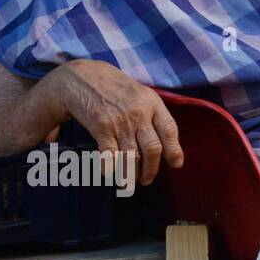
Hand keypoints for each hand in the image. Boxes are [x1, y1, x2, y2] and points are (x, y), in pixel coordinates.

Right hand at [44, 60, 183, 184]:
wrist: (83, 77)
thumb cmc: (115, 89)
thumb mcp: (140, 94)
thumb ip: (153, 115)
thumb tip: (166, 144)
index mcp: (152, 103)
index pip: (169, 130)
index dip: (174, 150)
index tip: (176, 164)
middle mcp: (139, 113)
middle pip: (152, 149)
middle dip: (151, 170)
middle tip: (146, 179)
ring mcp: (120, 120)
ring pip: (132, 156)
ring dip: (131, 174)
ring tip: (129, 183)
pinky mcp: (101, 127)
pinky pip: (110, 155)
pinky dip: (111, 168)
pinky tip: (110, 174)